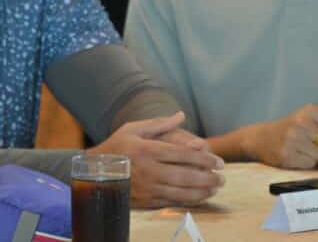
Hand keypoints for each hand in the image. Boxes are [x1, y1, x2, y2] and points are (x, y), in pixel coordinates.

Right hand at [89, 112, 224, 207]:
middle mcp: (149, 169)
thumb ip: (159, 123)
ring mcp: (148, 187)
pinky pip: (172, 202)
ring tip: (216, 187)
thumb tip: (180, 115)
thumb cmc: (116, 147)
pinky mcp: (146, 200)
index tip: (219, 161)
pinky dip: (189, 201)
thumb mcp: (133, 129)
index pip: (183, 154)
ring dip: (202, 190)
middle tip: (223, 176)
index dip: (204, 159)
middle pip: (186, 175)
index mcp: (148, 149)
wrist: (94, 172)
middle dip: (208, 176)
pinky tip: (200, 197)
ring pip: (181, 191)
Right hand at [240, 104, 317, 168]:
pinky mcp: (287, 156)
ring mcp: (293, 140)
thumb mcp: (306, 118)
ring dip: (315, 156)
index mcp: (309, 111)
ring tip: (303, 150)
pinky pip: (310, 164)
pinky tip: (296, 156)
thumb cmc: (290, 128)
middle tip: (314, 144)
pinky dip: (306, 163)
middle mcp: (300, 123)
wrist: (261, 138)